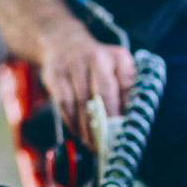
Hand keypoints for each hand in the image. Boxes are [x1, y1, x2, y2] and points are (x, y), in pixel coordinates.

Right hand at [40, 29, 134, 147]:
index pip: (127, 84)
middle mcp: (96, 57)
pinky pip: (64, 103)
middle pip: (104, 93)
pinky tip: (79, 133)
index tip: (128, 129)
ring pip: (82, 102)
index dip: (128, 109)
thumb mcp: (116, 66)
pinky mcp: (55, 74)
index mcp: (117, 56)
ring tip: (94, 145)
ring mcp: (73, 65)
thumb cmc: (96, 63)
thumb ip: (127, 88)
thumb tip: (132, 120)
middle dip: (107, 122)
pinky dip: (72, 122)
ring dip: (88, 128)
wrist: (63, 42)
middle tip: (110, 143)